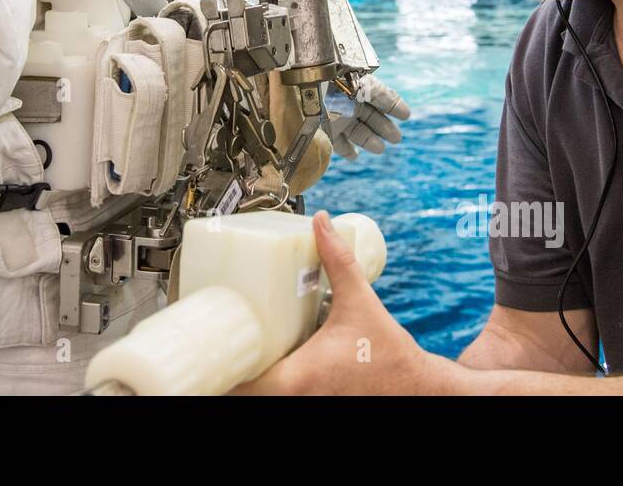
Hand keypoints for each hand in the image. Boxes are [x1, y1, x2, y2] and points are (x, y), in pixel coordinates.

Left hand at [232, 211, 462, 394]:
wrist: (413, 384)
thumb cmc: (387, 353)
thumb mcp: (360, 300)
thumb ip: (338, 260)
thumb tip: (321, 224)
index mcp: (298, 377)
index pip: (243, 383)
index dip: (220, 369)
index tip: (209, 346)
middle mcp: (297, 395)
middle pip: (244, 389)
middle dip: (227, 365)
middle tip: (214, 335)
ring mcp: (303, 400)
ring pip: (259, 392)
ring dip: (244, 372)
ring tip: (229, 342)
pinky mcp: (311, 397)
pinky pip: (277, 391)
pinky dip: (264, 378)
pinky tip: (258, 355)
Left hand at [329, 74, 410, 159]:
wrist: (299, 92)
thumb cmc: (331, 86)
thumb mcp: (361, 88)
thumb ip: (381, 95)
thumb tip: (407, 112)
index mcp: (356, 84)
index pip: (379, 94)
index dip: (393, 104)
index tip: (406, 115)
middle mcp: (347, 99)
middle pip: (369, 114)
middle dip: (384, 126)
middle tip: (396, 138)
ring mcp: (335, 115)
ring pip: (356, 129)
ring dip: (369, 139)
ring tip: (380, 148)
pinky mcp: (322, 129)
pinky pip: (337, 141)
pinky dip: (346, 149)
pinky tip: (355, 156)